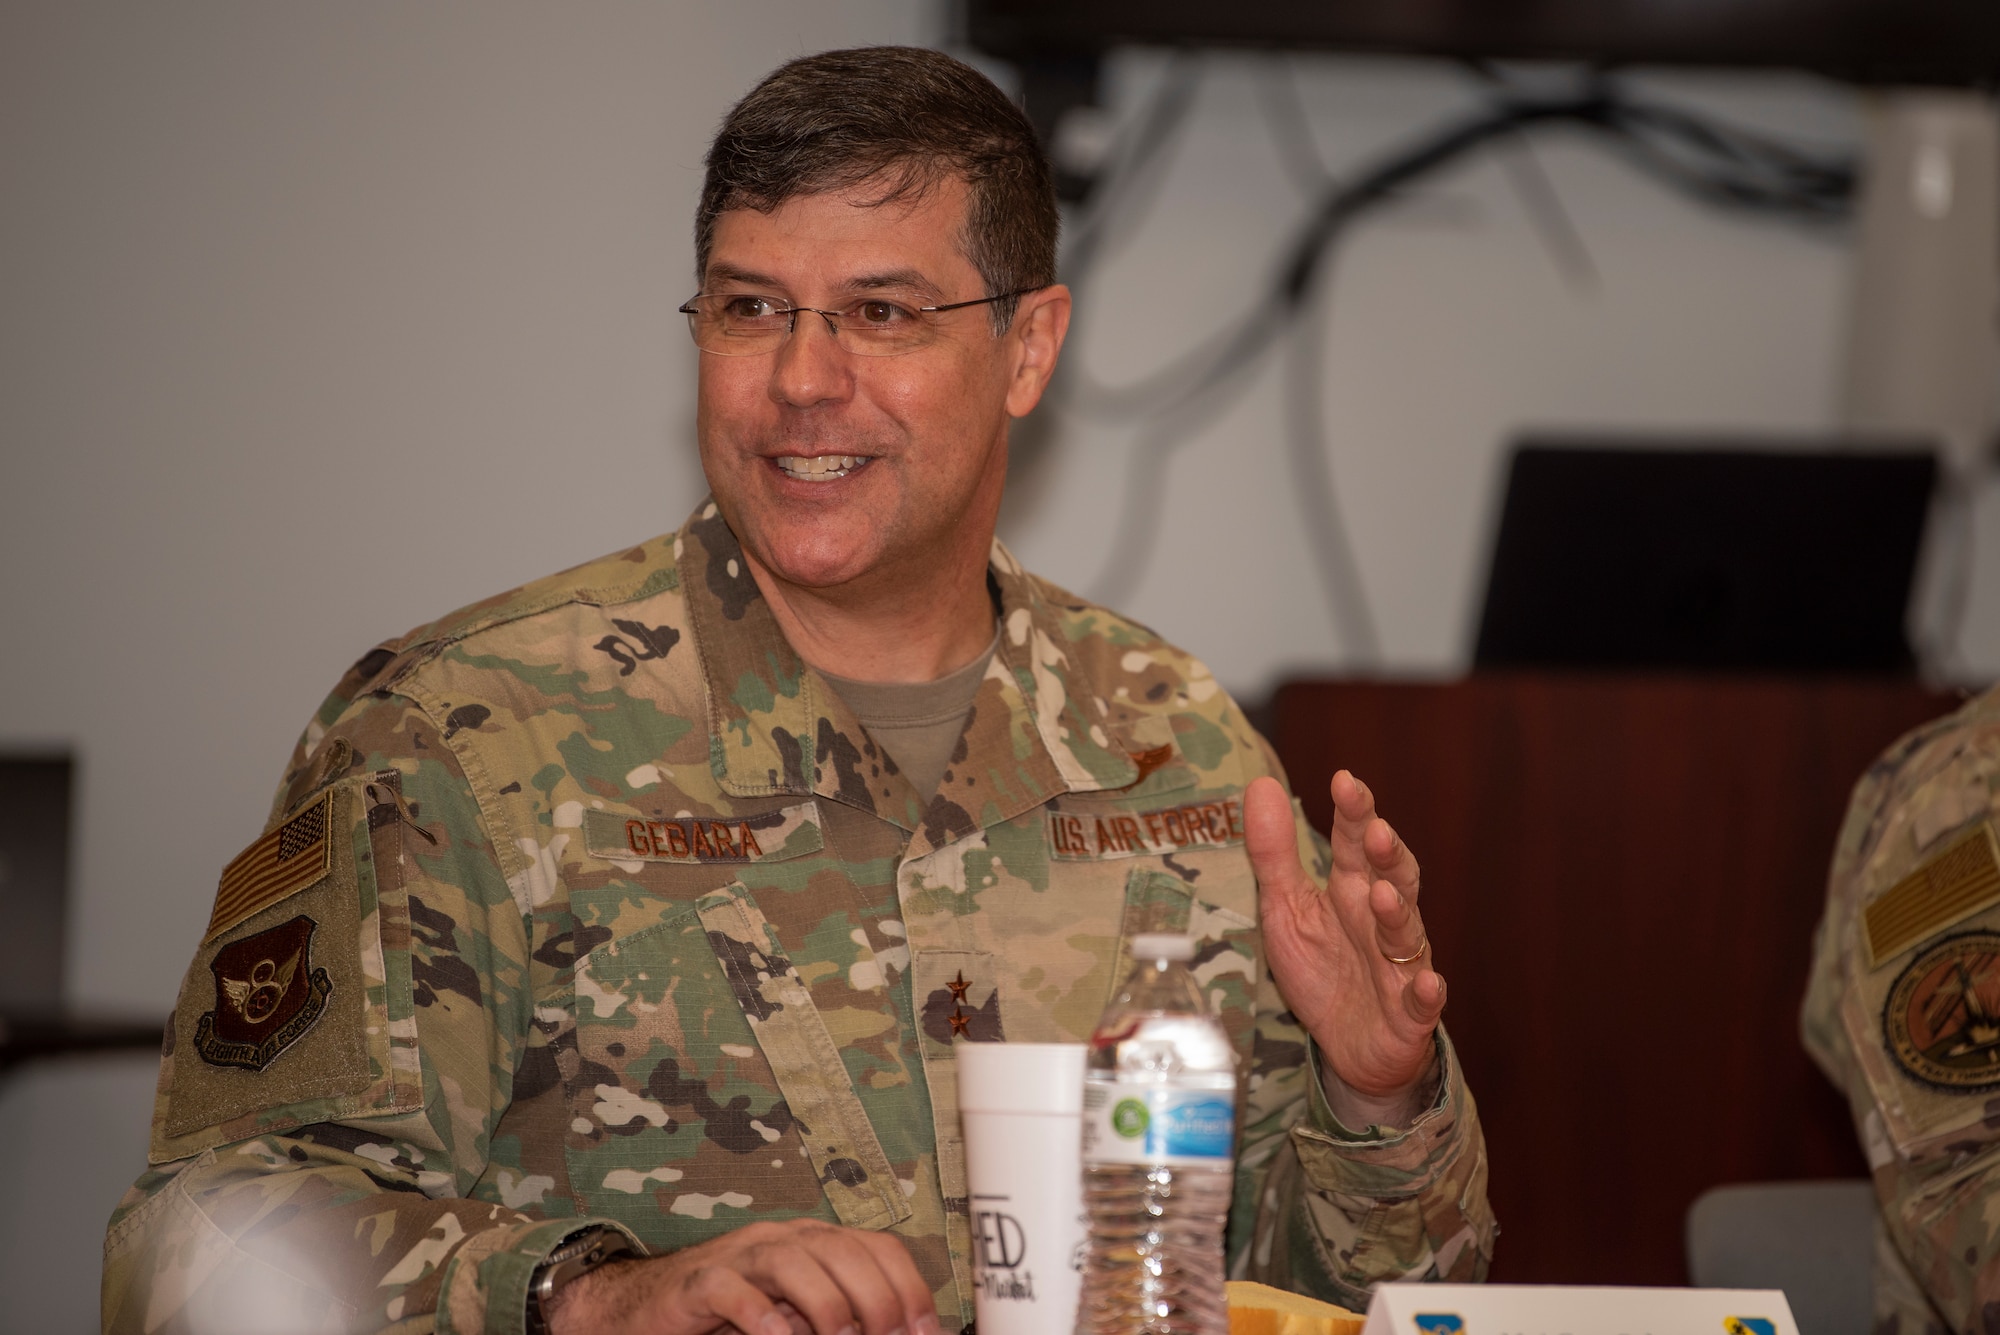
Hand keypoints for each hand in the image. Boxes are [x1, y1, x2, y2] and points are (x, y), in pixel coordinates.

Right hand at [547, 1219, 937, 1334]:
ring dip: (825, 1302)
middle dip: (875, 1298)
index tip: (925, 1330)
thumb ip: (838, 1319)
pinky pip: (730, 1287)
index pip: (875, 1246)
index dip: (908, 1286)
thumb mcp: (796, 1315)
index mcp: (814, 1243)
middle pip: (840, 1249)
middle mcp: (781, 1239)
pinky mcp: (697, 1283)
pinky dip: (758, 1313)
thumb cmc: (730, 1315)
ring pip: (790, 1259)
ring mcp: (738, 1255)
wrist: (644, 1307)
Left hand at [1244, 770, 1445, 1124]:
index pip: (1357, 843)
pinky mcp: (1408, 1015)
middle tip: (1375, 829)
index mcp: (1351, 890)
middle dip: (1388, 855)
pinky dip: (1426, 993)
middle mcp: (1381, 921)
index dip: (1355, 812)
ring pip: (1407, 935)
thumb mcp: (1285, 907)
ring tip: (1382, 894)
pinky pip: (1422, 1003)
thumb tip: (1261, 784)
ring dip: (1398, 915)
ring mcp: (1399, 967)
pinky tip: (1427, 983)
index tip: (1345, 780)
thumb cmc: (1322, 968)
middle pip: (1394, 878)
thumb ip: (1274, 851)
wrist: (1350, 1048)